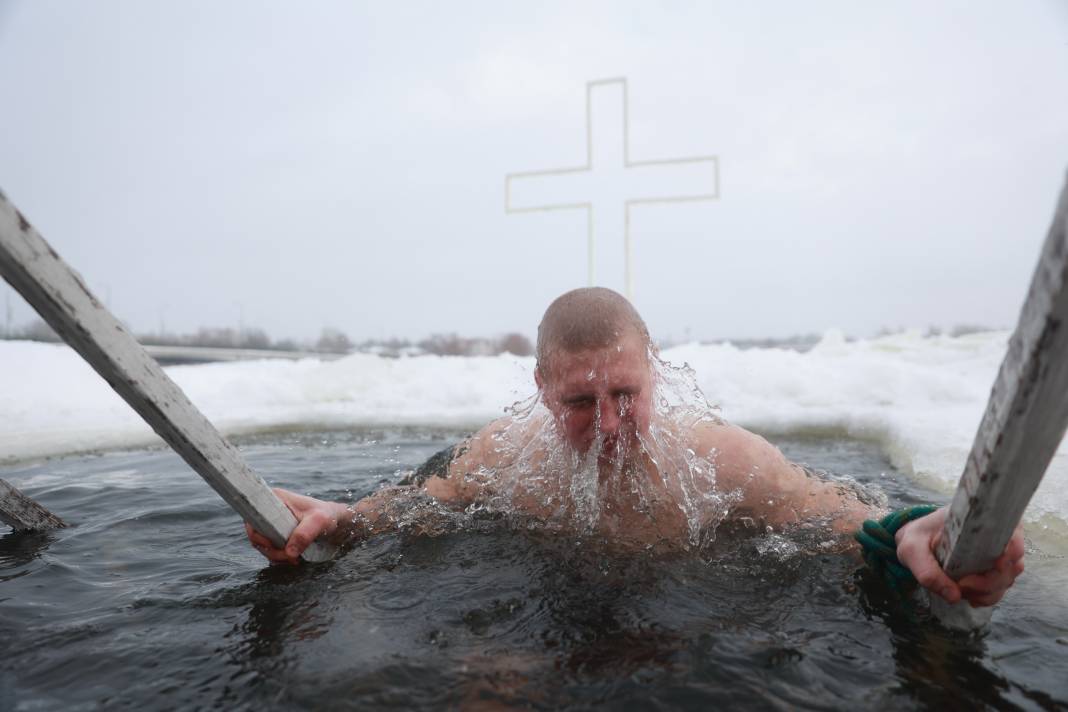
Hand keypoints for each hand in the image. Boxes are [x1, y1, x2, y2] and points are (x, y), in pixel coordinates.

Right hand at [245, 488, 346, 564]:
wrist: (337, 521)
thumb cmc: (328, 515)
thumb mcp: (319, 521)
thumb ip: (305, 534)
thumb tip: (288, 552)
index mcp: (274, 499)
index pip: (253, 517)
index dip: (257, 534)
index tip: (272, 545)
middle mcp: (269, 510)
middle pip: (256, 534)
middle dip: (270, 549)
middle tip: (288, 557)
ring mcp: (273, 523)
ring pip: (263, 544)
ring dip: (275, 555)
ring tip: (293, 559)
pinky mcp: (278, 534)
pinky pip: (270, 549)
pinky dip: (279, 557)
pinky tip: (292, 559)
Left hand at [895, 505, 1024, 606]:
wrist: (918, 542)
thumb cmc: (918, 538)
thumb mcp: (912, 549)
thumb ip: (927, 571)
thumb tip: (955, 596)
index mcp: (982, 520)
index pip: (1013, 534)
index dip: (1010, 552)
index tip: (993, 565)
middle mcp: (997, 536)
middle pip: (1011, 565)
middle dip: (988, 582)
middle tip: (961, 584)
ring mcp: (999, 555)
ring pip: (1007, 580)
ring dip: (985, 592)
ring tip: (960, 588)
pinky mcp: (994, 571)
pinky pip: (1000, 589)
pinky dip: (985, 597)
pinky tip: (968, 596)